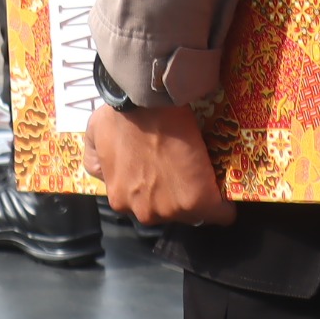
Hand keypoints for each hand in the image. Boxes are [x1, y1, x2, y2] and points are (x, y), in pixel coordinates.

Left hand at [85, 103, 235, 227]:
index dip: (159, 191)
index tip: (167, 176)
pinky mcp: (197, 202)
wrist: (145, 104)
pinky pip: (221, 214)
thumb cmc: (119, 116)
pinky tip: (225, 192)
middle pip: (171, 213)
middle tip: (183, 170)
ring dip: (199, 196)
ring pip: (194, 213)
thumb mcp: (94, 139)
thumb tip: (103, 171)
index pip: (148, 207)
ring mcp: (171, 210)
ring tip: (203, 174)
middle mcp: (144, 212)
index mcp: (120, 200)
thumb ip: (95, 161)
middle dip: (177, 195)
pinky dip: (225, 205)